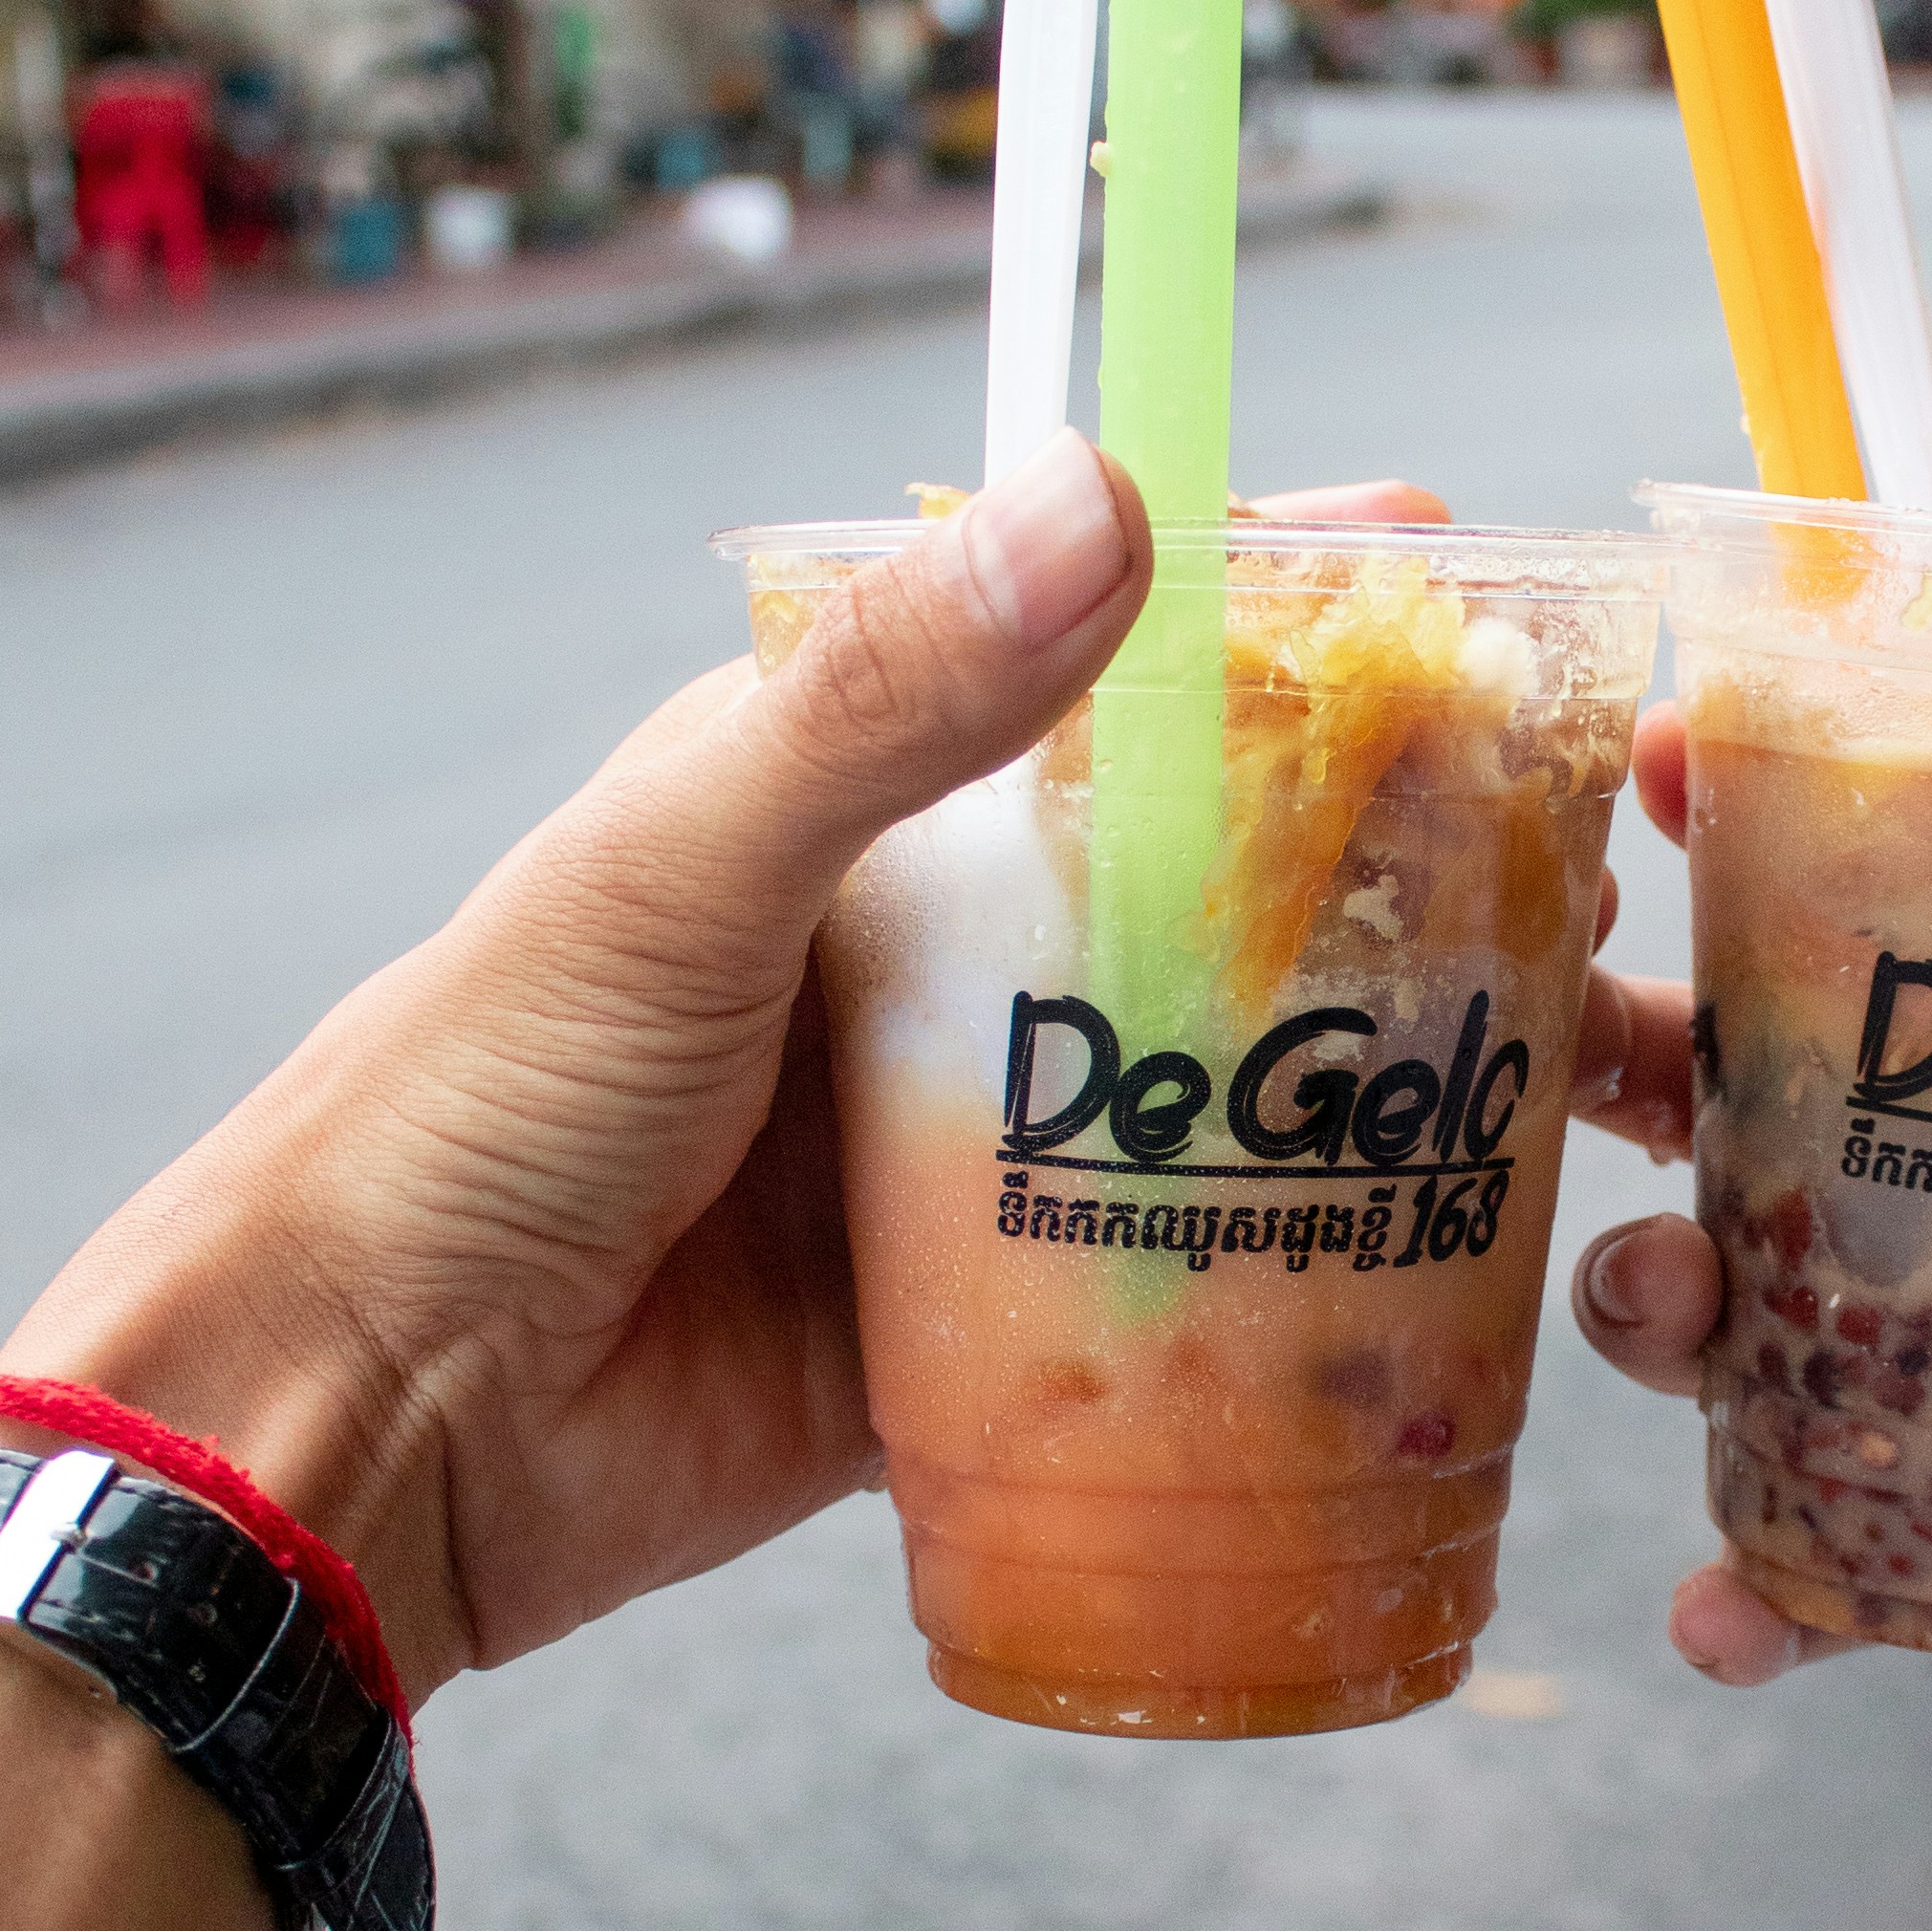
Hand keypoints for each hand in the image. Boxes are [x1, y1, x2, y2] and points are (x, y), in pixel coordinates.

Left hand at [0, 455, 1453, 1709]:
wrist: (364, 1428)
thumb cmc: (468, 1108)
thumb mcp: (678, 864)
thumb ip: (883, 700)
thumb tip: (1103, 501)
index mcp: (844, 798)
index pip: (1092, 655)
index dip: (1269, 607)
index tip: (1444, 572)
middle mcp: (921, 953)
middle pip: (1196, 871)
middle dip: (1376, 853)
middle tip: (1567, 848)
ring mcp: (962, 1142)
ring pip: (1211, 1079)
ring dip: (1362, 1068)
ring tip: (1553, 1043)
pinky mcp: (986, 1324)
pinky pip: (1174, 1289)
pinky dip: (1288, 1279)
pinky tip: (1433, 1260)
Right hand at [1565, 663, 1931, 1813]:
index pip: (1901, 889)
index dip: (1761, 810)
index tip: (1661, 748)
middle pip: (1755, 1099)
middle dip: (1630, 1058)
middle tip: (1574, 1042)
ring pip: (1743, 1321)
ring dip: (1651, 1304)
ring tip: (1662, 1306)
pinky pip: (1825, 1569)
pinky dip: (1747, 1597)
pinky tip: (1718, 1611)